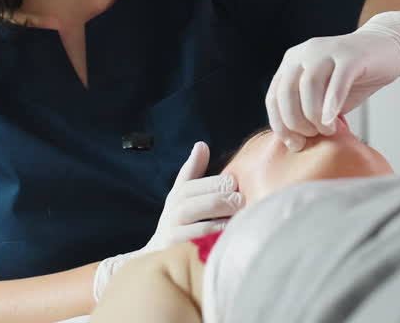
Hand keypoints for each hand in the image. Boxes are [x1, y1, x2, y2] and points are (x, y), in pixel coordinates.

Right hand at [93, 141, 241, 299]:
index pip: (205, 183)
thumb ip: (192, 170)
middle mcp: (175, 212)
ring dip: (228, 222)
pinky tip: (231, 239)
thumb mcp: (181, 194)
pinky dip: (218, 242)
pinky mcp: (179, 253)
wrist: (155, 256)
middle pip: (209, 203)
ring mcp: (176, 234)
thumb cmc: (177, 221)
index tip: (238, 185)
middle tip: (244, 202)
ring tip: (242, 219)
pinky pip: (204, 247)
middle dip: (229, 201)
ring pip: (208, 226)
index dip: (225, 183)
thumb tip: (201, 144)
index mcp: (179, 194)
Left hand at [265, 10, 399, 150]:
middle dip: (295, 122)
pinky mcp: (350, 55)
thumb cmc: (352, 78)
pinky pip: (337, 80)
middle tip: (312, 137)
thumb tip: (296, 142)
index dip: (280, 124)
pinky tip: (333, 120)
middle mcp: (304, 53)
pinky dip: (332, 103)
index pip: (273, 97)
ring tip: (327, 130)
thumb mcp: (324, 96)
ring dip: (314, 115)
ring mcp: (326, 51)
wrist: (384, 49)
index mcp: (291, 63)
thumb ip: (308, 112)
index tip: (294, 145)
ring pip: (308, 85)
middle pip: (286, 92)